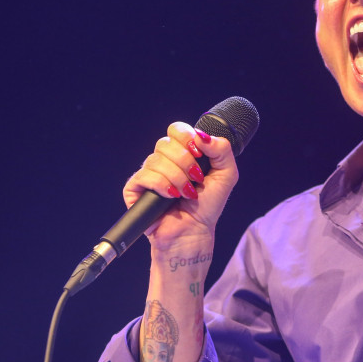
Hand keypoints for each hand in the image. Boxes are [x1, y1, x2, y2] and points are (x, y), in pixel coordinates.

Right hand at [122, 122, 238, 250]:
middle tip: (196, 179)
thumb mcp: (227, 174)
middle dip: (185, 162)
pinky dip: (161, 185)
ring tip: (186, 193)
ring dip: (177, 178)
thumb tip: (201, 135)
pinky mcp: (135, 189)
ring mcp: (148, 174)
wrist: (195, 232)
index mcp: (182, 153)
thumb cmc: (209, 205)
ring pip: (156, 159)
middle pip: (165, 142)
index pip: (176, 129)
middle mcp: (164, 161)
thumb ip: (221, 149)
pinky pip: (144, 175)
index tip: (199, 155)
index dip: (187, 138)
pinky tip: (171, 196)